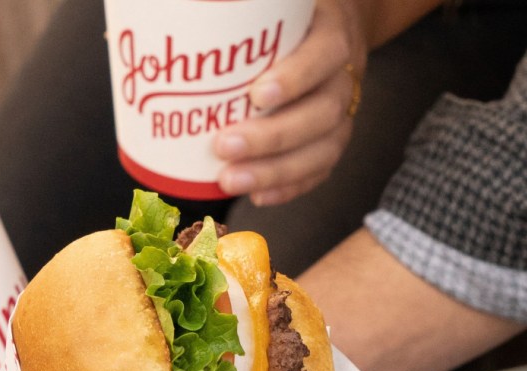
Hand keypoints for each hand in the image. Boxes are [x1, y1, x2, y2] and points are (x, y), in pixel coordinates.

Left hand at [214, 0, 368, 205]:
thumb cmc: (284, 21)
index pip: (324, 55)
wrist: (328, 31)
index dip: (294, 79)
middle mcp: (343, 76)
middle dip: (272, 137)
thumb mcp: (272, 8)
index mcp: (332, 33)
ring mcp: (343, 113)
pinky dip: (289, 187)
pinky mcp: (333, 141)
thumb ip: (241, 16)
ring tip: (232, 180)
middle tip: (224, 146)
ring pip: (322, 149)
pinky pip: (319, 170)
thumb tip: (184, 27)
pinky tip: (259, 196)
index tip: (255, 95)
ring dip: (276, 172)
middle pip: (322, 113)